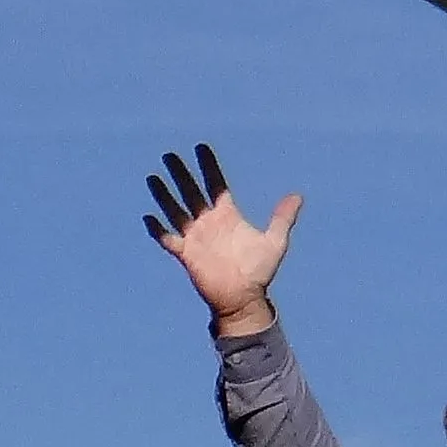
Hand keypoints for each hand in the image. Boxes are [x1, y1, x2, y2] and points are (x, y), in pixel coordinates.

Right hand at [144, 142, 301, 336]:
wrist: (243, 298)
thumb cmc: (259, 272)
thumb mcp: (275, 242)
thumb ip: (282, 218)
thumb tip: (297, 196)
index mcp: (227, 214)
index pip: (215, 184)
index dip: (208, 166)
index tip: (201, 147)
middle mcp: (209, 222)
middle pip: (191, 192)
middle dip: (180, 174)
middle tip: (169, 155)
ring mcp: (196, 237)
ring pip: (176, 210)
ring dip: (164, 196)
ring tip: (153, 178)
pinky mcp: (186, 254)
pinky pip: (168, 239)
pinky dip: (158, 229)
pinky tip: (149, 217)